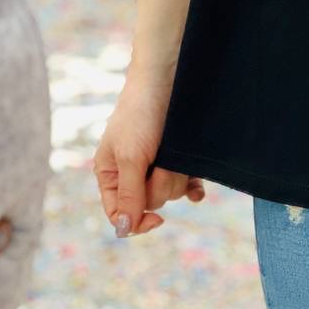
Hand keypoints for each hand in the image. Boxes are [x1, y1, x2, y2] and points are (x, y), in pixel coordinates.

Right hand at [92, 70, 204, 237]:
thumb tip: (124, 230)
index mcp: (110, 175)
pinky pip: (187, 185)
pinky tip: (198, 190)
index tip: (158, 219)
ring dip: (175, 176)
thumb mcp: (131, 157)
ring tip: (172, 151)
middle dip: (160, 185)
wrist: (167, 78)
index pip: (120, 214)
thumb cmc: (141, 114)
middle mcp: (132, 173)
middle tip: (160, 162)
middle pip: (149, 203)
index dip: (138, 221)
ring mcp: (156, 166)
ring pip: (170, 192)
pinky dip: (192, 186)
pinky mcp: (178, 158)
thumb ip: (129, 194)